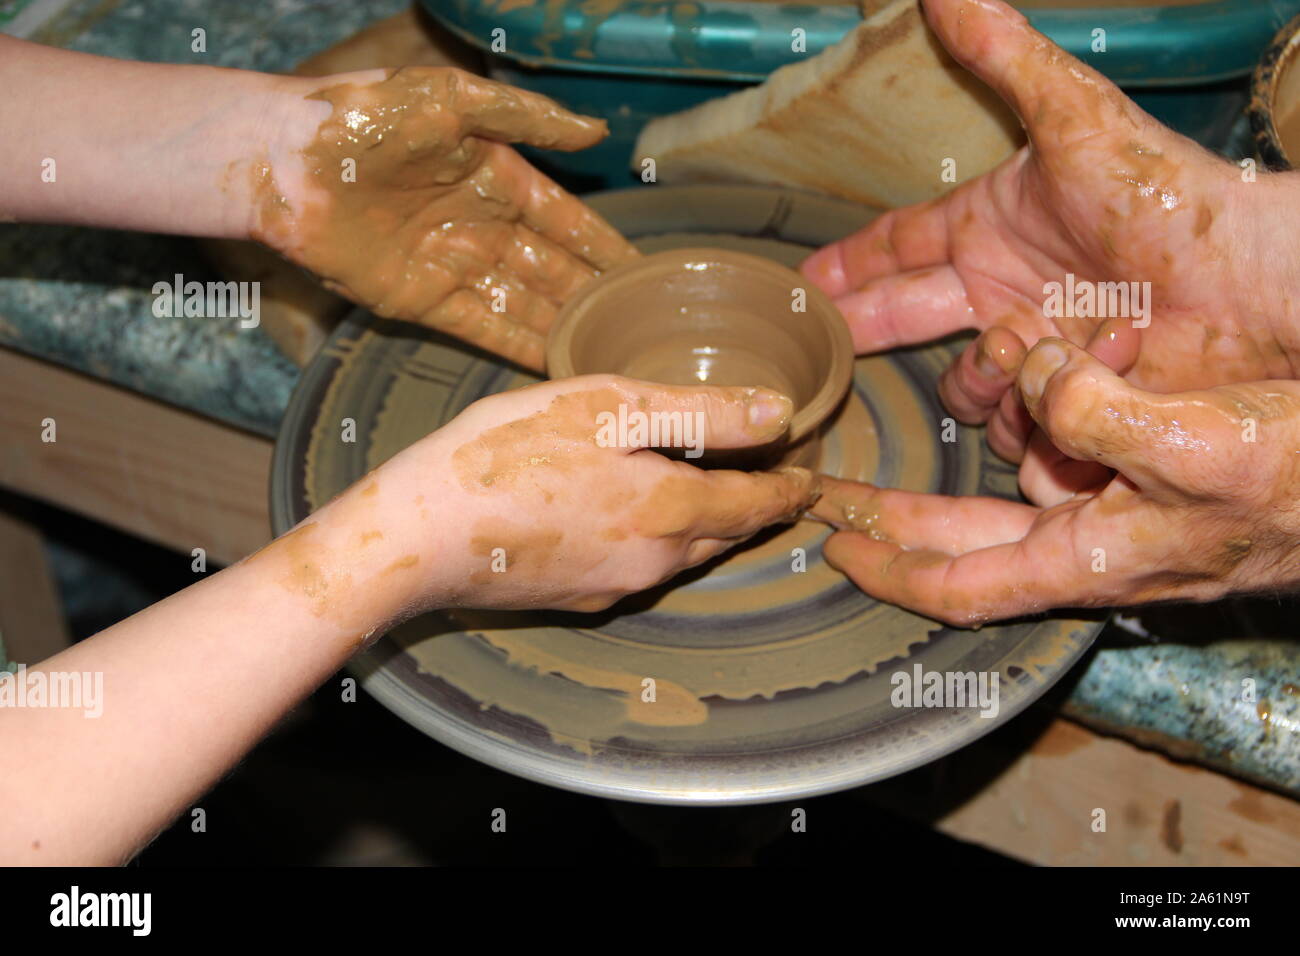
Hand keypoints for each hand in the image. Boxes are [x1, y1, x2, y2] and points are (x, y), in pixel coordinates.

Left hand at [255, 67, 637, 370]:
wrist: (287, 162)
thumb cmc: (365, 116)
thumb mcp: (452, 98)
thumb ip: (526, 118)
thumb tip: (596, 133)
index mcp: (496, 177)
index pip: (567, 219)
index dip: (604, 245)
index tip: (642, 271)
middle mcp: (482, 225)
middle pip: (553, 269)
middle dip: (592, 295)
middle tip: (638, 325)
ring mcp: (454, 266)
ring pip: (525, 303)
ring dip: (563, 327)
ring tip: (608, 353)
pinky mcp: (421, 302)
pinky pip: (483, 328)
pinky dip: (518, 347)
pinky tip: (554, 364)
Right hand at [294, 375, 817, 627]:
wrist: (418, 537)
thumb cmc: (507, 456)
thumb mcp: (608, 409)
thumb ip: (700, 411)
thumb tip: (779, 411)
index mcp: (670, 514)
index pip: (757, 506)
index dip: (789, 488)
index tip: (810, 478)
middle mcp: (652, 563)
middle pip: (723, 536)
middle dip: (754, 509)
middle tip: (772, 480)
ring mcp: (611, 586)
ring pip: (680, 553)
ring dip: (706, 525)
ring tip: (711, 490)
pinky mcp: (573, 596)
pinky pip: (636, 565)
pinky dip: (656, 538)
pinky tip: (633, 514)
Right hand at [801, 0, 1299, 463]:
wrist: (1247, 281)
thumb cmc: (1166, 195)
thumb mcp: (1075, 117)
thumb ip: (1003, 56)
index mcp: (988, 231)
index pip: (894, 247)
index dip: (846, 266)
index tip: (802, 286)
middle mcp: (999, 293)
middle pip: (901, 320)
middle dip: (860, 333)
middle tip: (820, 352)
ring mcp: (1029, 351)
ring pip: (961, 388)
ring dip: (981, 374)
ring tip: (1026, 345)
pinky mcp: (1062, 402)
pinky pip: (1015, 429)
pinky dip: (1032, 413)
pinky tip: (1070, 378)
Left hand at [812, 338, 1299, 625]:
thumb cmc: (1297, 480)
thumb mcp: (1192, 449)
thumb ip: (1094, 417)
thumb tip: (1036, 381)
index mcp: (1084, 558)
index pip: (957, 583)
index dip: (890, 572)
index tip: (835, 551)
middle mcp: (1088, 540)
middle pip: (965, 537)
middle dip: (898, 515)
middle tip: (839, 495)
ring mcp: (1118, 508)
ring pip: (1022, 468)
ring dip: (1000, 416)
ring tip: (999, 354)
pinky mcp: (1146, 471)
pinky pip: (1074, 435)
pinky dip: (1056, 395)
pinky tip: (1066, 350)